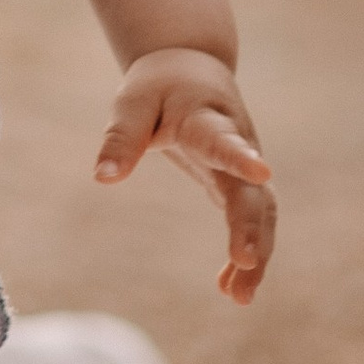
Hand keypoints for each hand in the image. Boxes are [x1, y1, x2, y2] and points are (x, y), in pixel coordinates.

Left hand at [95, 48, 275, 305]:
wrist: (192, 67)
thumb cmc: (158, 85)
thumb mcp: (132, 103)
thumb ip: (121, 139)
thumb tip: (102, 178)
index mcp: (206, 119)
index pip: (224, 140)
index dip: (241, 157)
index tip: (261, 173)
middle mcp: (237, 144)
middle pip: (251, 188)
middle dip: (251, 226)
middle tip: (245, 263)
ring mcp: (243, 166)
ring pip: (261, 211)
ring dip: (257, 250)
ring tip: (239, 297)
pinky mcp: (240, 183)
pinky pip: (252, 220)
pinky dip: (247, 252)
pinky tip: (229, 287)